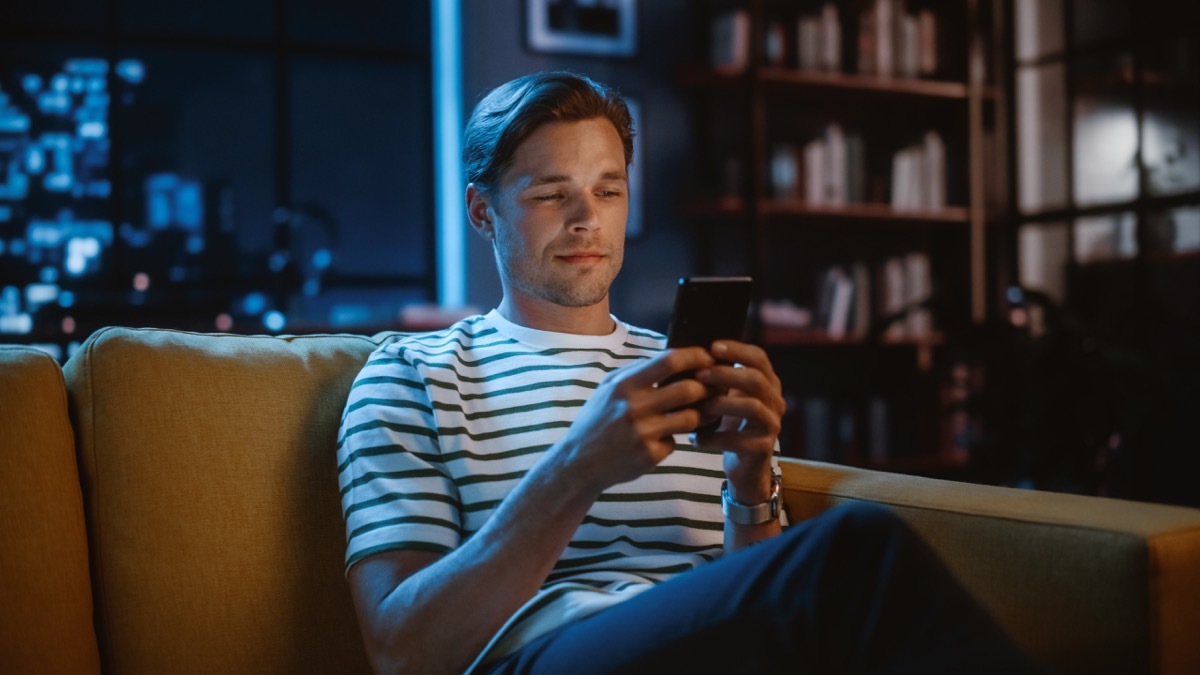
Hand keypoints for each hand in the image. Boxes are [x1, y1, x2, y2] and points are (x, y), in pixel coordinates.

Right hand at [553, 346, 715, 492]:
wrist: (579, 462)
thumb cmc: (597, 420)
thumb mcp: (608, 388)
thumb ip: (637, 372)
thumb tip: (671, 357)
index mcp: (625, 384)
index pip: (669, 361)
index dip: (695, 357)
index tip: (708, 358)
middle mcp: (634, 407)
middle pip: (689, 389)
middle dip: (707, 388)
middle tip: (712, 389)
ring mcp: (643, 433)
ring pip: (691, 418)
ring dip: (699, 416)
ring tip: (696, 414)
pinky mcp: (650, 455)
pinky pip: (675, 442)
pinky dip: (671, 440)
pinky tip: (660, 439)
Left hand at [692, 341, 785, 503]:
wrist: (744, 466)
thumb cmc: (730, 424)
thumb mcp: (727, 396)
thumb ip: (718, 377)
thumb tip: (688, 354)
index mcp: (768, 383)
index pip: (759, 358)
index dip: (737, 350)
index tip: (712, 347)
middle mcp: (775, 401)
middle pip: (756, 379)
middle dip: (726, 374)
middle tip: (700, 374)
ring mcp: (772, 425)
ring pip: (752, 407)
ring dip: (721, 404)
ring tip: (698, 407)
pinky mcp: (764, 448)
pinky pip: (739, 439)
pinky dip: (714, 437)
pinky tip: (695, 438)